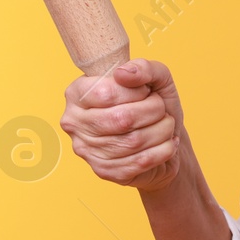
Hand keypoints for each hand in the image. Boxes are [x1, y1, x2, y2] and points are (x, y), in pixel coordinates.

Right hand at [60, 58, 187, 192]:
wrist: (164, 138)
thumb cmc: (154, 104)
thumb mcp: (156, 78)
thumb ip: (144, 67)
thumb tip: (123, 73)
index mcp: (77, 93)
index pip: (107, 92)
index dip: (137, 92)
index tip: (146, 92)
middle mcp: (74, 122)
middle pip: (122, 118)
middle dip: (154, 111)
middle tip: (161, 109)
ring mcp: (87, 150)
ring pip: (134, 141)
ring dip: (162, 130)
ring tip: (165, 125)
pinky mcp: (104, 171)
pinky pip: (141, 161)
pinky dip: (164, 149)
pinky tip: (165, 142)